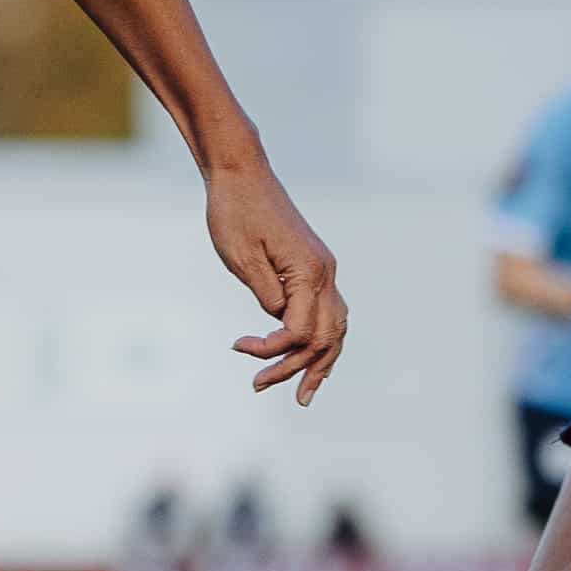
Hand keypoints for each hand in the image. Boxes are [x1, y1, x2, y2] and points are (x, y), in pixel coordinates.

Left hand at [205, 153, 348, 401]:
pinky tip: (312, 359)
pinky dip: (323, 341)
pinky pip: (330, 313)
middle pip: (324, 339)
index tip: (238, 346)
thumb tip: (280, 323)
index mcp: (309, 272)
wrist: (242, 175)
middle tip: (258, 386)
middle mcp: (325, 274)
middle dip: (294, 368)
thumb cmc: (235, 213)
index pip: (300, 332)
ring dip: (319, 363)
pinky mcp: (315, 267)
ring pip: (335, 330)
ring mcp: (324, 270)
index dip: (270, 350)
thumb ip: (267, 296)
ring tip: (304, 395)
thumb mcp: (242, 259)